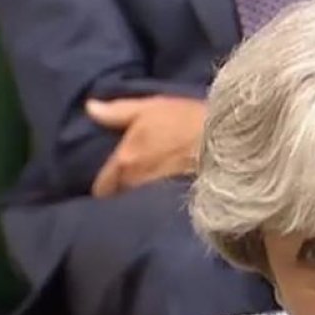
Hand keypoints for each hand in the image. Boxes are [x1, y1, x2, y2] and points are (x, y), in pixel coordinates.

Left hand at [87, 96, 206, 197]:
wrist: (225, 141)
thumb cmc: (185, 120)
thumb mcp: (149, 107)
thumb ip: (116, 112)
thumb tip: (90, 108)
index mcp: (125, 161)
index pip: (102, 188)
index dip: (103, 184)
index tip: (108, 179)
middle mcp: (136, 184)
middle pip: (120, 197)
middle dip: (121, 191)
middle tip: (127, 182)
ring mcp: (156, 197)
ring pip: (138, 203)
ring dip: (139, 197)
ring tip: (147, 188)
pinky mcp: (176, 203)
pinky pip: (157, 207)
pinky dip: (157, 202)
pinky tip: (165, 193)